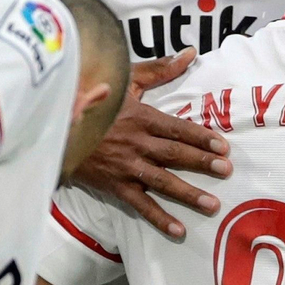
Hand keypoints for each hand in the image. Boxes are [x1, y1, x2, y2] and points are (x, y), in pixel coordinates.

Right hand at [71, 49, 230, 237]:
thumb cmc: (93, 98)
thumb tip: (189, 54)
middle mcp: (136, 142)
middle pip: (175, 154)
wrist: (57, 126)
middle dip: (202, 162)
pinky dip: (159, 218)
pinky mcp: (114, 185)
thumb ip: (159, 69)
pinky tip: (178, 229)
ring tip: (212, 204)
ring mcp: (125, 166)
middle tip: (227, 170)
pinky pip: (140, 204)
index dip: (202, 137)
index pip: (178, 128)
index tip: (223, 146)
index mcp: (141, 116)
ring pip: (162, 181)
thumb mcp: (125, 79)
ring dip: (188, 193)